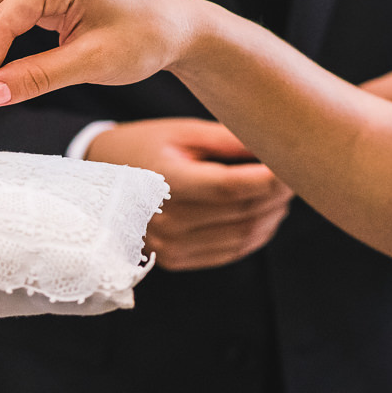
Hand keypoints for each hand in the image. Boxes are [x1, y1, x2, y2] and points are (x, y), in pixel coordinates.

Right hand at [88, 119, 292, 270]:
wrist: (97, 183)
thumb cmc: (143, 148)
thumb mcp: (182, 133)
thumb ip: (228, 140)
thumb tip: (278, 142)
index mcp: (165, 182)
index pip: (233, 186)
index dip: (271, 177)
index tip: (294, 162)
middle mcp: (166, 221)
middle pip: (243, 211)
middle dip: (278, 193)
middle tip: (293, 173)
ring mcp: (169, 246)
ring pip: (244, 236)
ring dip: (272, 215)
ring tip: (280, 193)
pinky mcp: (175, 259)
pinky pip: (230, 252)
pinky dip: (255, 235)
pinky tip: (262, 214)